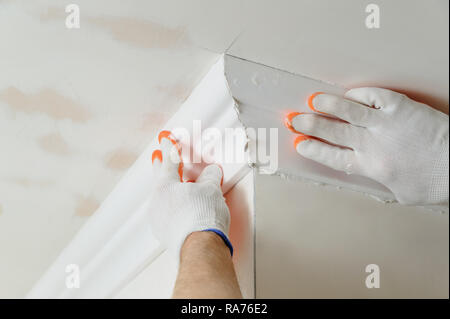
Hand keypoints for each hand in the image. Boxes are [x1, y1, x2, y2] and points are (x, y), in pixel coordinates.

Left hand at [148, 131, 230, 256]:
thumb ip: (210, 176)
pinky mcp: (164, 232)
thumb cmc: (202, 218)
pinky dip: (173, 205)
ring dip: (169, 187)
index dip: (169, 147)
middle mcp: (158, 200)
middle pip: (159, 177)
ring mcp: (158, 217)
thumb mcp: (211, 189)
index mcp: (166, 185)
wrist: (201, 247)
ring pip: (162, 196)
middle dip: (161, 165)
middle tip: (158, 156)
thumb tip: (212, 172)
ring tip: (176, 183)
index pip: (169, 160)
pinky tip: (182, 206)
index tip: (167, 139)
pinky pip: (167, 212)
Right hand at [285, 88, 448, 204]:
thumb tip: (369, 169)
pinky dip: (359, 93)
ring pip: (349, 111)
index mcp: (371, 166)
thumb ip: (379, 178)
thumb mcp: (400, 192)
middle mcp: (373, 143)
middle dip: (310, 125)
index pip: (333, 156)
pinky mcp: (402, 107)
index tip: (299, 143)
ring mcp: (386, 122)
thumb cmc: (434, 182)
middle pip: (334, 132)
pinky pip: (375, 96)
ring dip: (329, 105)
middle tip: (294, 119)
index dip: (313, 149)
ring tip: (313, 100)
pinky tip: (350, 93)